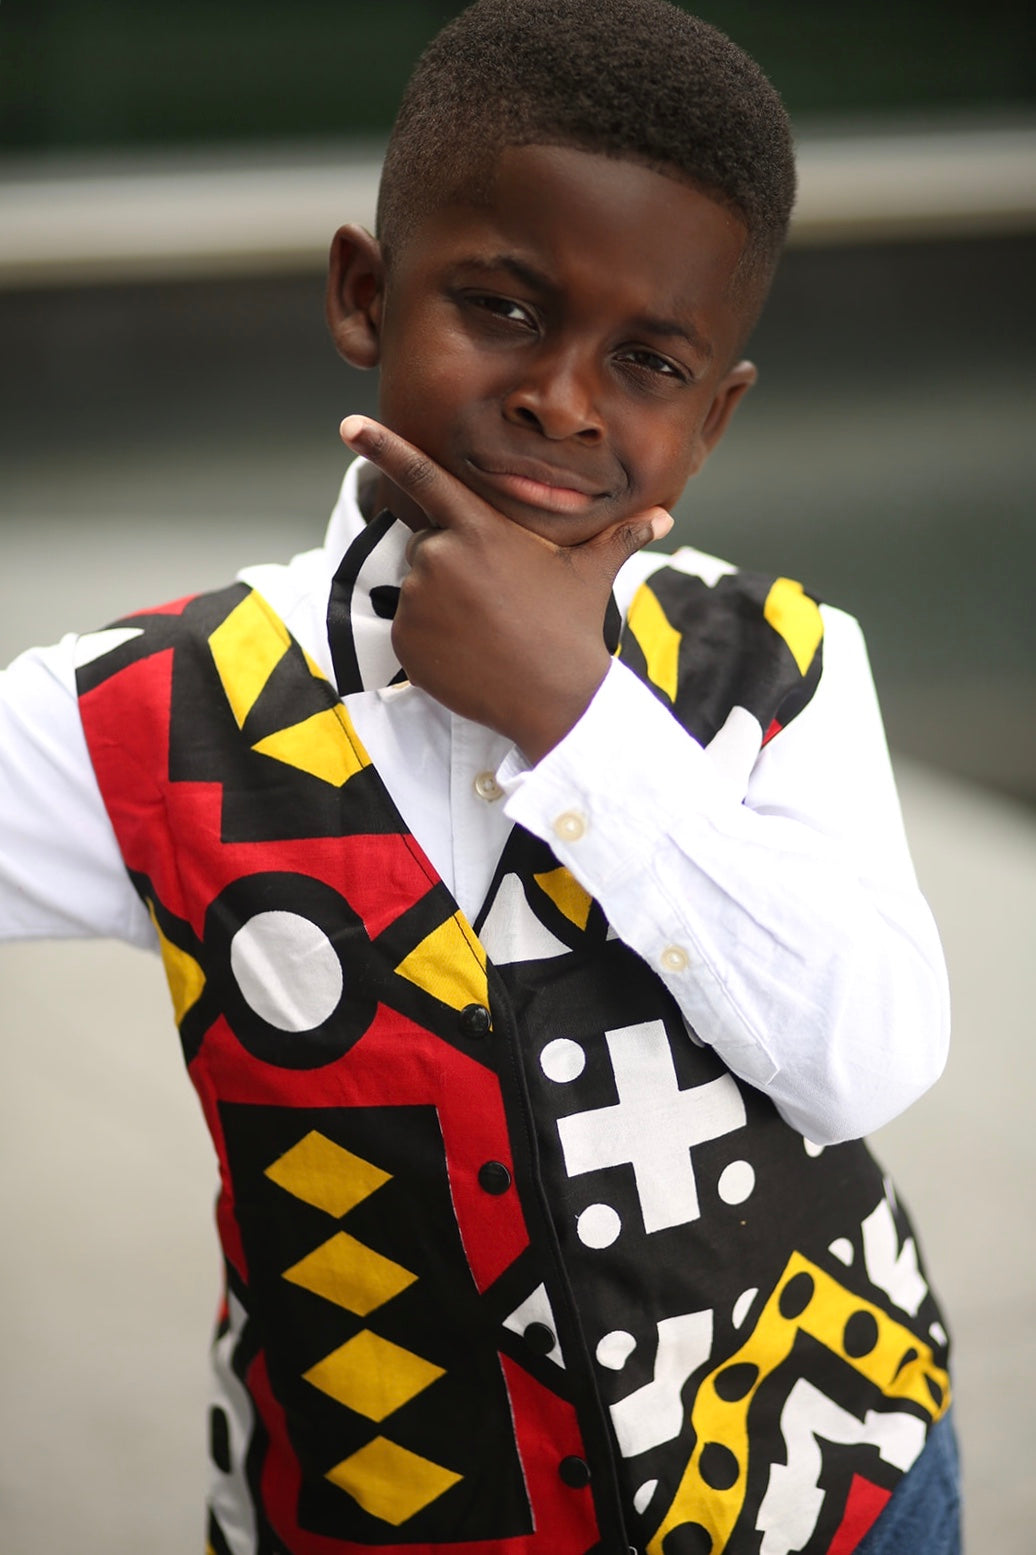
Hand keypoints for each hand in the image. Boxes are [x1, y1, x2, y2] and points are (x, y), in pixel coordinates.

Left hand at [340, 416, 672, 762]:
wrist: (552, 698)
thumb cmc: (571, 630)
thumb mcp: (592, 574)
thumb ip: (619, 538)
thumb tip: (663, 519)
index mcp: (480, 529)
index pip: (423, 477)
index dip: (382, 446)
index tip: (347, 425)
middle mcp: (440, 556)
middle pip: (428, 546)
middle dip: (453, 567)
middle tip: (495, 603)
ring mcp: (418, 598)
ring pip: (417, 589)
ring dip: (441, 605)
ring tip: (484, 631)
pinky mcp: (405, 638)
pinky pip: (407, 630)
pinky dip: (430, 641)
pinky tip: (466, 654)